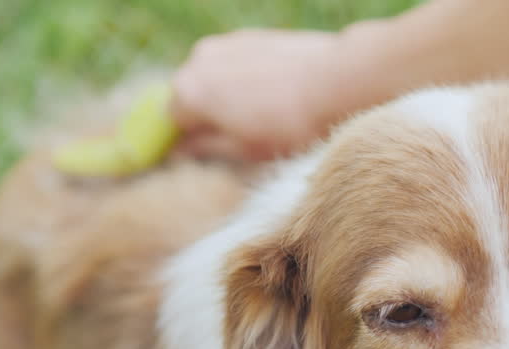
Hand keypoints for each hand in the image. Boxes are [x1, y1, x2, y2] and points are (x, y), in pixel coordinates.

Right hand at [170, 28, 347, 160]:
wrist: (338, 81)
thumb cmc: (291, 124)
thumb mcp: (244, 150)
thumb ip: (204, 148)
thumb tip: (179, 149)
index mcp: (188, 91)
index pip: (170, 122)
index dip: (186, 140)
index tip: (205, 154)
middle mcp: (198, 59)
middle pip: (191, 95)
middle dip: (208, 116)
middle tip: (242, 137)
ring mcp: (226, 42)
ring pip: (215, 77)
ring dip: (228, 96)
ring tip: (264, 117)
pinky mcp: (252, 35)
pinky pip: (237, 63)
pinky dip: (246, 79)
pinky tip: (276, 95)